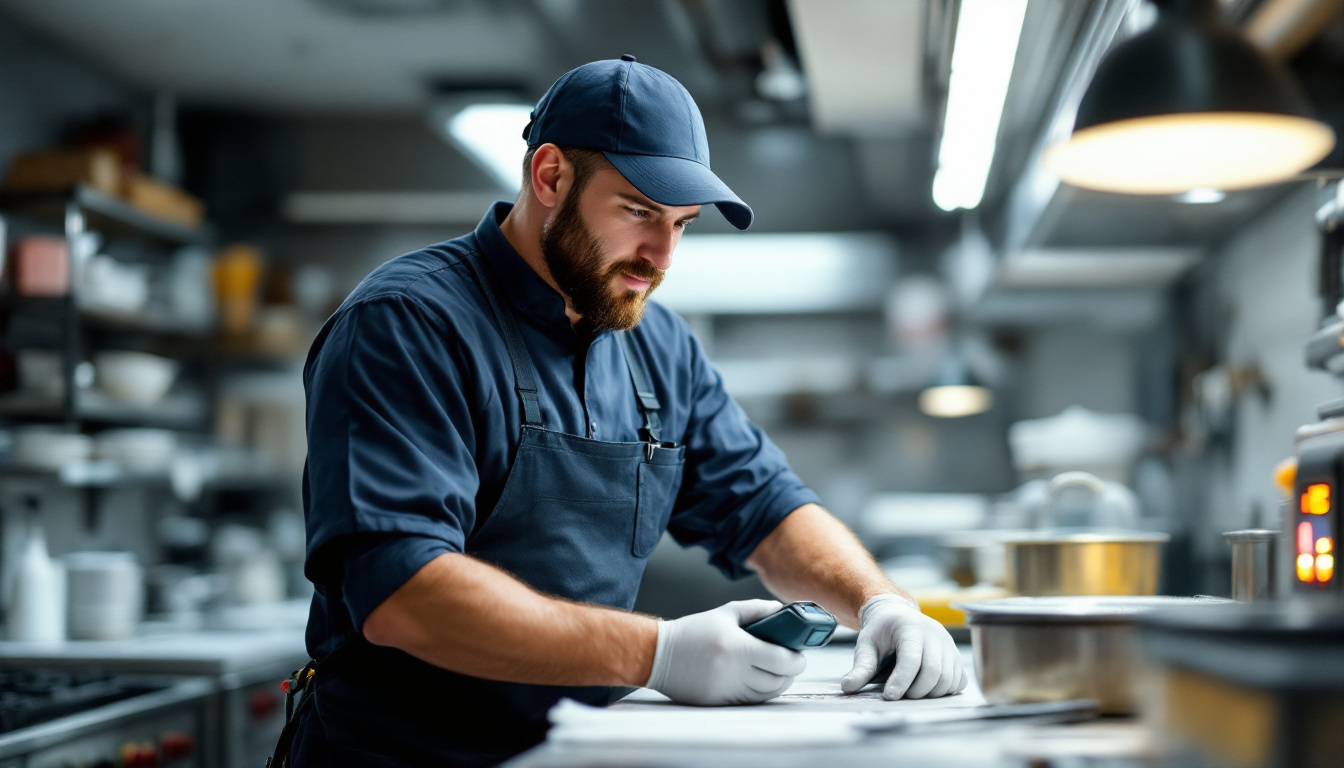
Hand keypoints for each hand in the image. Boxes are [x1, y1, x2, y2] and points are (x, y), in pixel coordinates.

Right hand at [645, 600, 806, 705]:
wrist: (658, 654)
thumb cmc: (693, 631)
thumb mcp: (725, 614)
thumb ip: (757, 610)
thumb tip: (783, 611)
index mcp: (737, 647)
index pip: (781, 660)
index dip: (797, 660)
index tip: (800, 655)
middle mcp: (733, 671)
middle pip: (778, 681)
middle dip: (790, 673)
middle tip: (791, 663)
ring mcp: (726, 689)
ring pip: (766, 694)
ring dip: (777, 684)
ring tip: (777, 672)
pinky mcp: (719, 702)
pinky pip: (750, 701)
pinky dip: (760, 692)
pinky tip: (759, 680)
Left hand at [840, 594, 967, 699]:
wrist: (898, 616)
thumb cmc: (882, 632)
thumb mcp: (866, 645)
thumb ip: (860, 667)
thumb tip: (847, 687)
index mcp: (910, 627)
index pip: (911, 658)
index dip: (901, 680)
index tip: (889, 696)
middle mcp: (935, 634)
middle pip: (934, 671)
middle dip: (916, 691)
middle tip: (899, 695)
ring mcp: (949, 645)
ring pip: (948, 679)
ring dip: (930, 693)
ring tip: (911, 691)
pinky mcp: (956, 656)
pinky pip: (959, 681)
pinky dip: (945, 691)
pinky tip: (928, 688)